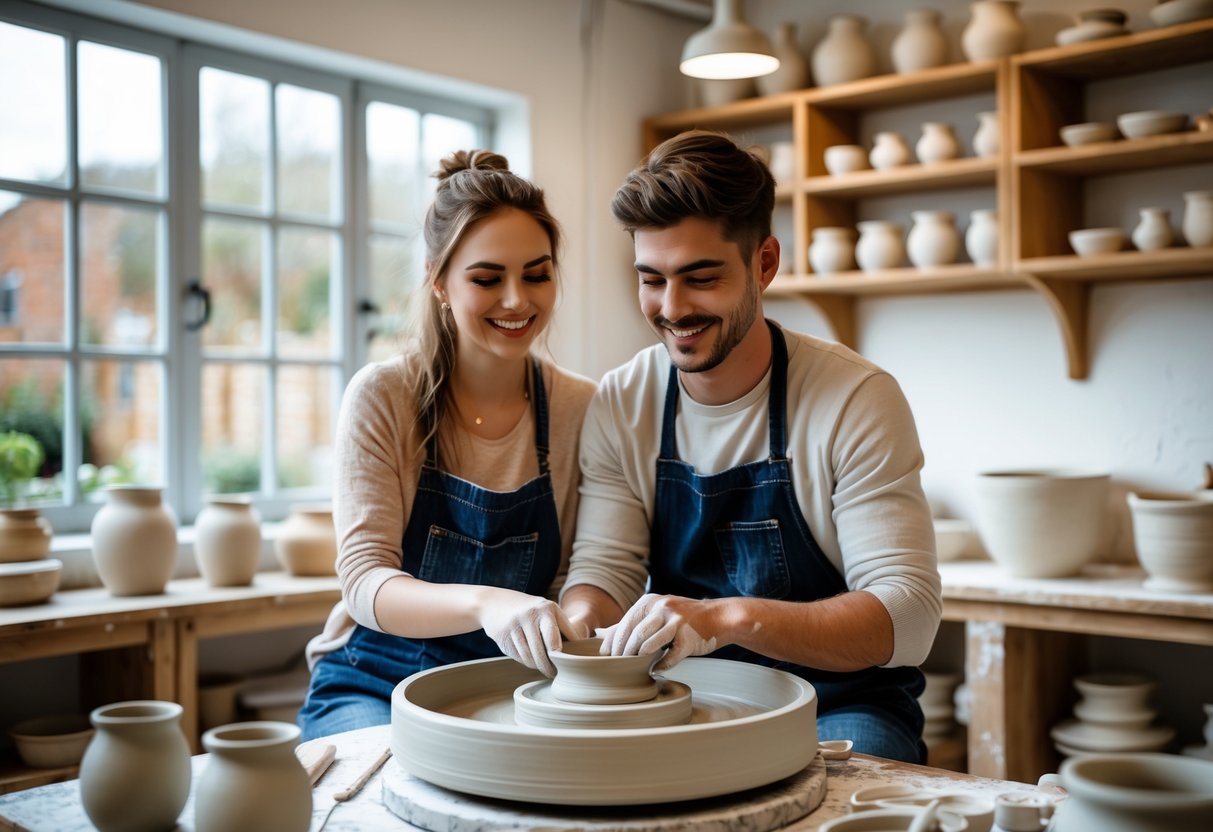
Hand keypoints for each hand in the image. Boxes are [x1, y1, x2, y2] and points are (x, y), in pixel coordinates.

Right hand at [479, 589, 588, 676]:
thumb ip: (560, 628)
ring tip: (543, 668)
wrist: (493, 603)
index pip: (564, 636)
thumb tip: (578, 652)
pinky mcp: (504, 635)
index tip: (570, 664)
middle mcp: (532, 615)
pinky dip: (526, 662)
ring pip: (532, 657)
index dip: (568, 654)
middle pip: (549, 650)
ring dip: (538, 666)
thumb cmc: (529, 612)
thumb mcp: (545, 612)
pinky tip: (529, 659)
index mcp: (548, 609)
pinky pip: (520, 657)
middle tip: (555, 674)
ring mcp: (517, 624)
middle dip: (552, 666)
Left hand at [598, 593, 716, 670]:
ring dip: (639, 659)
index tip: (607, 658)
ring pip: (648, 644)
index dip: (614, 643)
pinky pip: (669, 656)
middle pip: (634, 634)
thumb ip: (633, 623)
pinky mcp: (689, 637)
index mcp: (650, 601)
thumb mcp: (657, 614)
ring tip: (634, 668)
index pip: (625, 623)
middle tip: (618, 667)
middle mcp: (662, 607)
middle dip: (623, 653)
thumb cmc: (683, 619)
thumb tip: (604, 636)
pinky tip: (656, 669)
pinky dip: (661, 665)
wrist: (719, 618)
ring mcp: (676, 621)